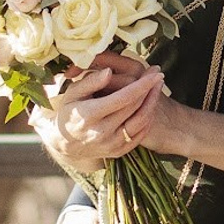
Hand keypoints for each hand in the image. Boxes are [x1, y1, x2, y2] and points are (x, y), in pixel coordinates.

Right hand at [34, 51, 164, 171]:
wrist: (65, 143)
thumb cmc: (69, 111)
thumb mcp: (72, 93)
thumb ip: (91, 81)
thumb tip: (109, 71)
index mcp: (89, 115)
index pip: (123, 98)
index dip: (141, 84)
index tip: (154, 72)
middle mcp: (101, 132)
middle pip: (134, 107)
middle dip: (150, 89)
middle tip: (158, 74)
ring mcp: (111, 144)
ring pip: (141, 121)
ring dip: (153, 103)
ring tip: (158, 87)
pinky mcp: (118, 152)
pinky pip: (140, 134)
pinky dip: (148, 118)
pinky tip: (150, 105)